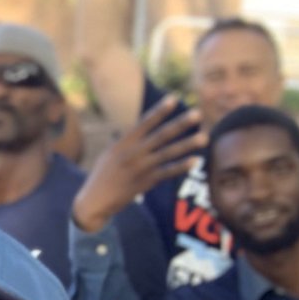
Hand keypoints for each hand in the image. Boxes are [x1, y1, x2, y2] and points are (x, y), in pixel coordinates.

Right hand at [72, 96, 205, 232]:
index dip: (160, 110)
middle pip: (161, 135)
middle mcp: (132, 153)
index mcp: (122, 143)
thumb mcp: (109, 154)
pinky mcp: (145, 183)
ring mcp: (140, 168)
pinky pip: (168, 172)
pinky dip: (182, 166)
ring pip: (168, 153)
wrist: (94, 201)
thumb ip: (126, 142)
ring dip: (188, 144)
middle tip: (197, 113)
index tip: (174, 98)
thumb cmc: (102, 176)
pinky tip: (196, 160)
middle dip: (180, 124)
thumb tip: (139, 129)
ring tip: (204, 137)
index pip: (144, 122)